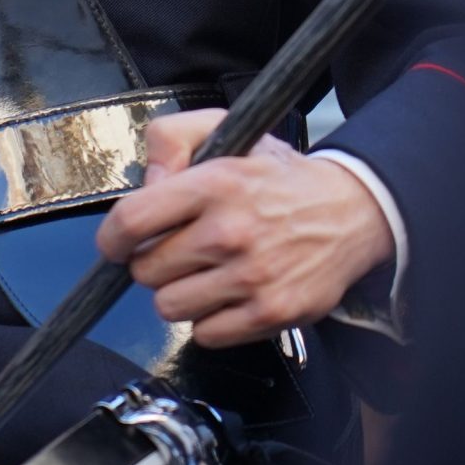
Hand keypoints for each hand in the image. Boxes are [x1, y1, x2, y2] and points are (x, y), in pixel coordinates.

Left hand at [94, 110, 395, 347]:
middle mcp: (231, 231)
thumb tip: (147, 183)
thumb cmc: (279, 177)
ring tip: (205, 272)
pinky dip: (209, 319)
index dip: (113, 237)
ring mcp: (252, 277)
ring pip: (170, 307)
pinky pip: (205, 334)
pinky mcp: (270, 313)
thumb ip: (171, 139)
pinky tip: (228, 293)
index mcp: (216, 183)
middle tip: (179, 251)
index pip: (134, 220)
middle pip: (147, 271)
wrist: (351, 212)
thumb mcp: (227, 130)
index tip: (117, 243)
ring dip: (180, 293)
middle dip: (153, 262)